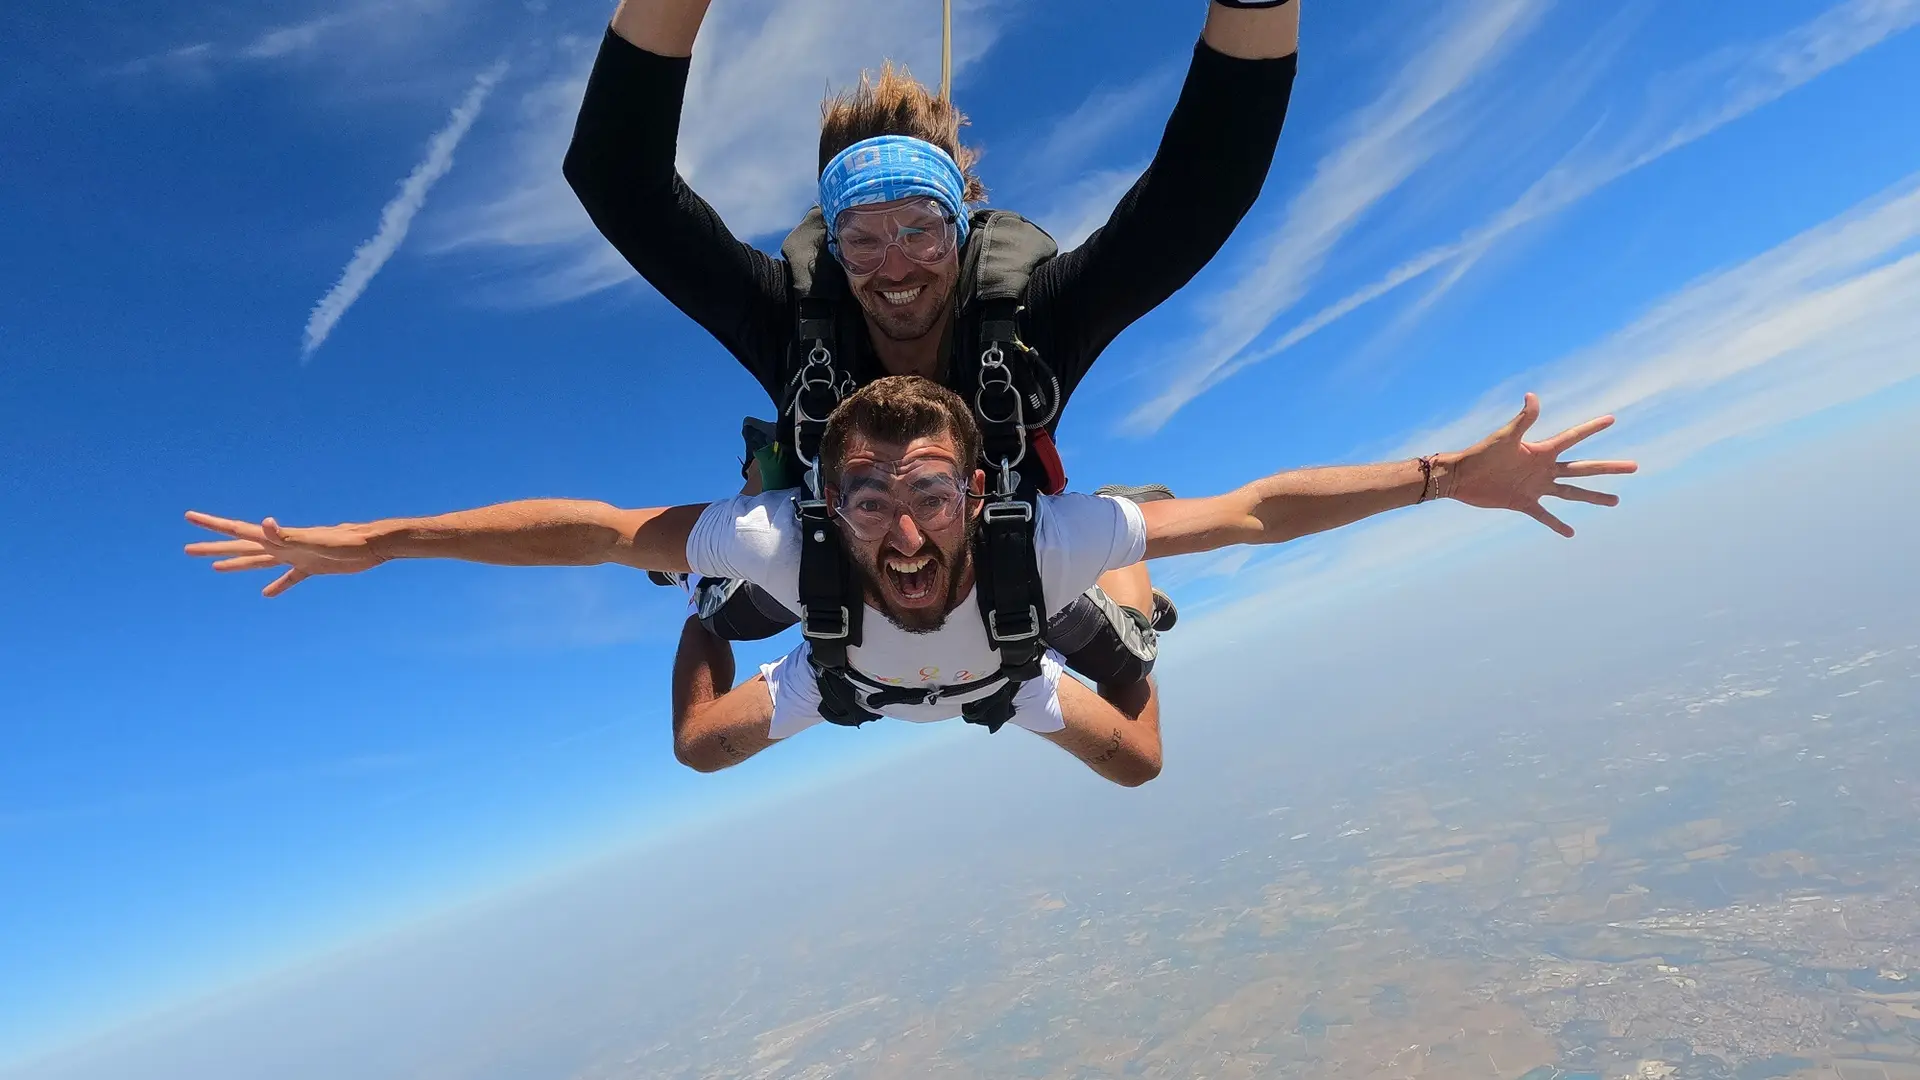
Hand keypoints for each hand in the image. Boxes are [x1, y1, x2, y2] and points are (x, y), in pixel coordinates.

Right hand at [182, 511, 385, 596]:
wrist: (372, 545)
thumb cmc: (345, 542)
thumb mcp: (313, 541)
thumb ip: (287, 535)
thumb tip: (265, 522)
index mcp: (277, 539)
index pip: (238, 530)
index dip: (212, 525)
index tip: (189, 516)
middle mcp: (282, 546)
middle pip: (240, 547)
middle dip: (213, 547)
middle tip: (187, 549)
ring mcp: (295, 556)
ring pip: (258, 561)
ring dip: (236, 564)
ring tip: (215, 567)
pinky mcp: (312, 568)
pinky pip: (288, 578)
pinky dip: (277, 585)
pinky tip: (267, 594)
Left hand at [1443, 394, 1637, 536]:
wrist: (1461, 476)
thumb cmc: (1481, 453)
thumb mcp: (1505, 437)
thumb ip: (1523, 420)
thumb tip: (1532, 396)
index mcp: (1542, 451)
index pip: (1573, 437)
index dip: (1592, 428)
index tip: (1612, 419)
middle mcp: (1544, 469)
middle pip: (1583, 468)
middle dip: (1609, 467)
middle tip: (1635, 466)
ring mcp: (1536, 486)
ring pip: (1572, 493)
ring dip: (1594, 497)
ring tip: (1616, 501)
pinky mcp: (1523, 503)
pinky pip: (1544, 515)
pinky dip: (1556, 524)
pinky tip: (1571, 533)